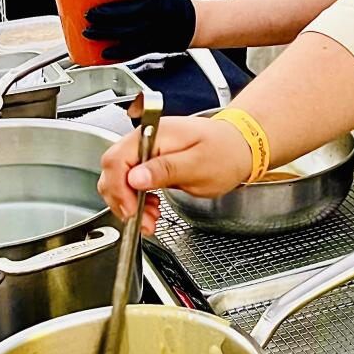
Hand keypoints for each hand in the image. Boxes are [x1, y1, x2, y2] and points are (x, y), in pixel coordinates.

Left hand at [85, 0, 195, 60]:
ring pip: (126, 32)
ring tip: (89, 32)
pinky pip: (133, 49)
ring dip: (103, 33)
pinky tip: (103, 52)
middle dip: (103, 14)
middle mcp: (158, 8)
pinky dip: (116, 52)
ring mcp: (156, 28)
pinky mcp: (154, 44)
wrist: (190, 22)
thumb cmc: (166, 3)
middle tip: (90, 14)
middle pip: (126, 11)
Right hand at [98, 115, 252, 233]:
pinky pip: (131, 181)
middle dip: (123, 199)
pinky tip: (151, 208)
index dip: (118, 188)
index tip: (132, 210)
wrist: (240, 148)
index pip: (117, 159)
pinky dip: (136, 198)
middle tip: (143, 220)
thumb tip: (135, 177)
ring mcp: (147, 149)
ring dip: (129, 202)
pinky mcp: (151, 161)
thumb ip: (165, 170)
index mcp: (155, 133)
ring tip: (150, 218)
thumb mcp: (199, 165)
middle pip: (113, 170)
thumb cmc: (226, 153)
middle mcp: (146, 139)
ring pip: (119, 178)